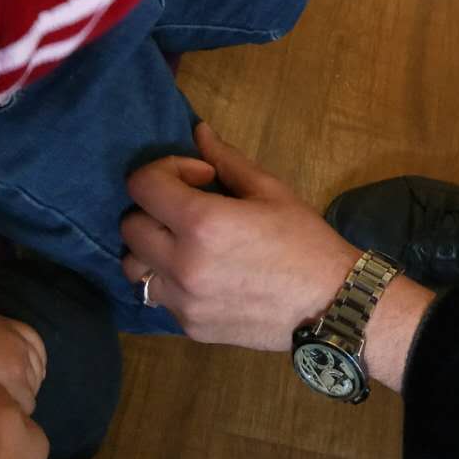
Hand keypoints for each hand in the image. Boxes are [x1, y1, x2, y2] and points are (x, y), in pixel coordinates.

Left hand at [0, 304, 45, 427]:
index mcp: (14, 381)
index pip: (27, 407)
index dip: (12, 417)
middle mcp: (25, 359)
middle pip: (34, 387)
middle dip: (20, 398)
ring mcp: (21, 339)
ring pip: (38, 366)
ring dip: (30, 379)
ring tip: (13, 386)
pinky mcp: (15, 325)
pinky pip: (37, 343)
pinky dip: (38, 357)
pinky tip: (34, 362)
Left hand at [121, 124, 357, 351]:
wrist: (329, 304)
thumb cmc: (304, 240)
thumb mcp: (270, 191)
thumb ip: (227, 160)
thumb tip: (198, 132)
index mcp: (203, 223)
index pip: (142, 185)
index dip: (165, 170)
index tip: (200, 178)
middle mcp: (182, 263)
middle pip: (129, 227)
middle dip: (155, 208)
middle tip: (191, 209)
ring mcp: (182, 300)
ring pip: (134, 268)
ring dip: (152, 249)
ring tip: (186, 246)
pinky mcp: (189, 326)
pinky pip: (158, 297)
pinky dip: (171, 280)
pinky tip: (205, 274)